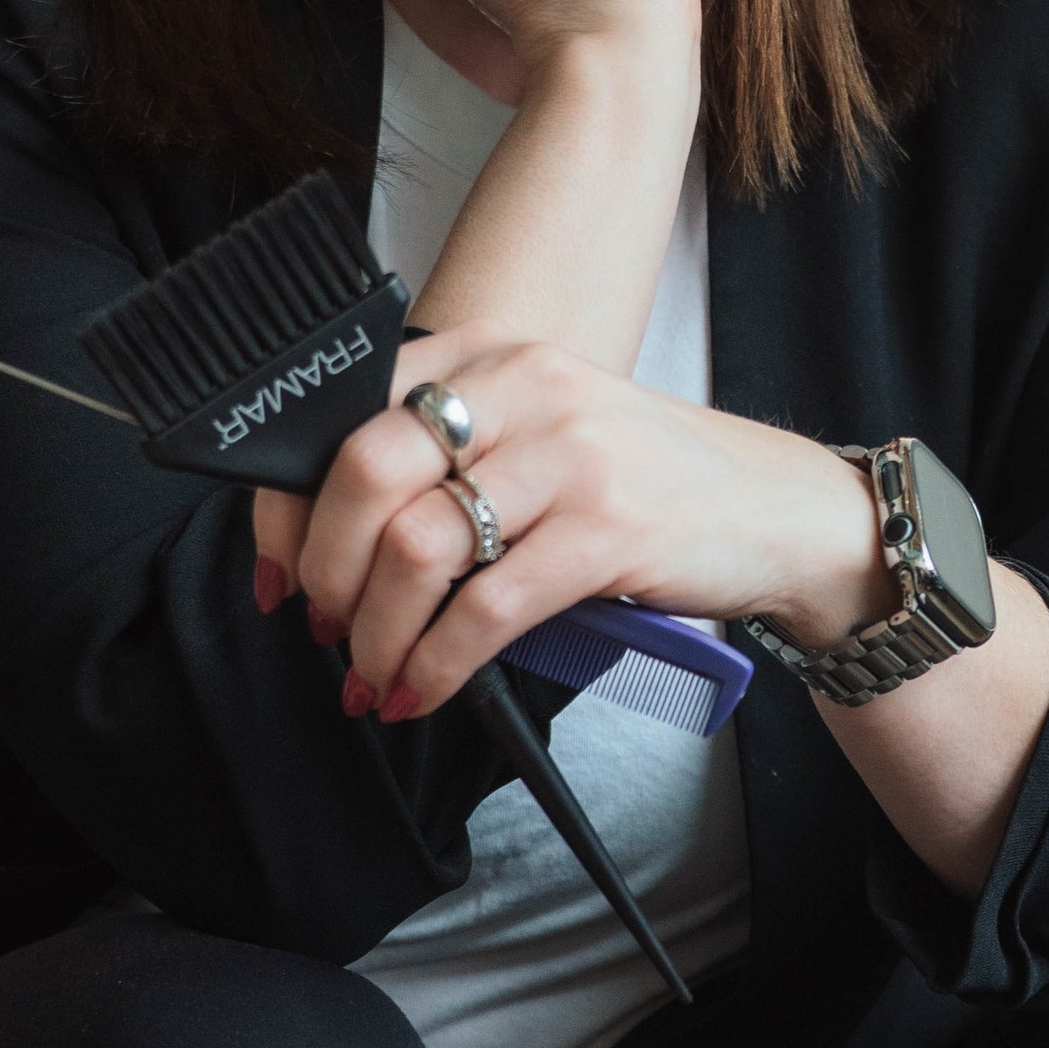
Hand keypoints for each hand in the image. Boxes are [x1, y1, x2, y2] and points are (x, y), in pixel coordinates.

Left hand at [250, 326, 894, 719]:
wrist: (773, 510)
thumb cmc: (640, 481)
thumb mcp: (535, 434)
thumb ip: (443, 457)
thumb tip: (322, 542)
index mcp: (486, 355)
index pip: (343, 413)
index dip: (286, 506)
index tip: (275, 573)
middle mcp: (522, 387)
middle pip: (364, 471)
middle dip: (325, 570)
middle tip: (325, 627)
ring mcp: (568, 455)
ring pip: (418, 547)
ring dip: (376, 633)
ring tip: (373, 675)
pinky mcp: (607, 529)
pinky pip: (485, 609)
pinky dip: (434, 666)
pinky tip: (422, 692)